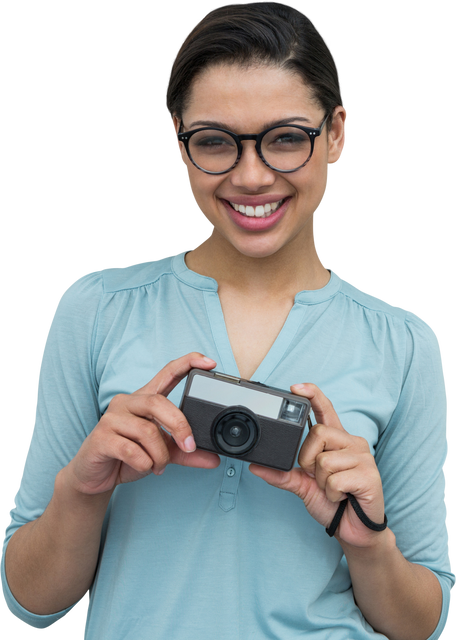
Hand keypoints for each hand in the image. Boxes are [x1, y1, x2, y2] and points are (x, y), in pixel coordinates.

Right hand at [64, 353, 220, 495]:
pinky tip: (144, 467)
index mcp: (144, 399)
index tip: (209, 361)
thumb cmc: (127, 457)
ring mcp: (112, 418)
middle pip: (159, 402)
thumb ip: (186, 453)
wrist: (94, 475)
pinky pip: (132, 450)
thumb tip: (214, 459)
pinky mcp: (101, 437)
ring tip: (159, 466)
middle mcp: (127, 402)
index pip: (168, 372)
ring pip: (148, 431)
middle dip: (179, 426)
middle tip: (189, 446)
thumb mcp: (162, 453)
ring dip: (160, 454)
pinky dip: (144, 463)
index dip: (188, 363)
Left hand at [249, 383, 384, 547]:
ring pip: (325, 459)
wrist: (354, 530)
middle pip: (317, 433)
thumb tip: (255, 466)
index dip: (313, 394)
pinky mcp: (370, 475)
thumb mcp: (302, 486)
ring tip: (333, 489)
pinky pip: (335, 479)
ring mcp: (363, 457)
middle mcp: (352, 443)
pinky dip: (332, 493)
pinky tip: (343, 497)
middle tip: (318, 477)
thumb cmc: (333, 503)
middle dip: (308, 460)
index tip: (295, 387)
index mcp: (337, 440)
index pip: (325, 409)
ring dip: (321, 481)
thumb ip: (281, 474)